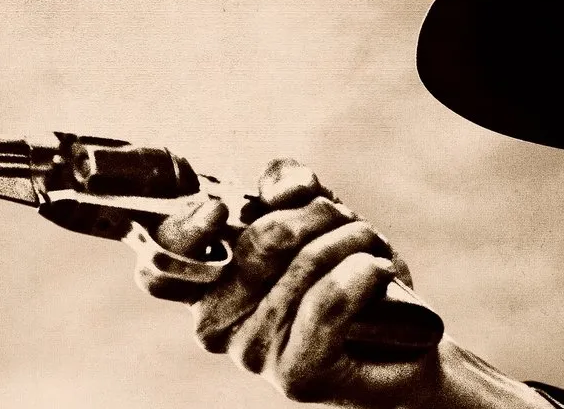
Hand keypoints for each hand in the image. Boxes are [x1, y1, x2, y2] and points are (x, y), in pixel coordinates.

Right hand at [135, 159, 554, 408]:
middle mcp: (216, 324)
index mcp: (207, 284)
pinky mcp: (295, 376)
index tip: (221, 206)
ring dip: (353, 240)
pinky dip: (363, 272)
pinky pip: (327, 302)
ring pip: (303, 265)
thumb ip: (287, 188)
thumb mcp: (316, 217)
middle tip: (343, 220)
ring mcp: (253, 354)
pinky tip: (379, 270)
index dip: (184, 227)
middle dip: (318, 214)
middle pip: (257, 243)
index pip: (160, 261)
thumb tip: (283, 189)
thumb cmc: (348, 274)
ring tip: (370, 249)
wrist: (403, 340)